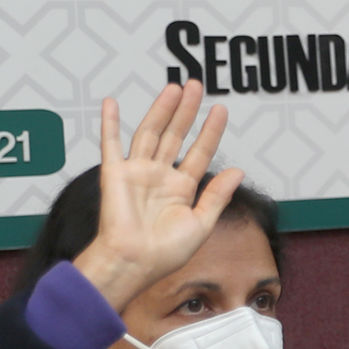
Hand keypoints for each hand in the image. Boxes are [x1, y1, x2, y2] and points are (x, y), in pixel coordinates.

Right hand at [70, 83, 240, 312]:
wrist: (137, 262)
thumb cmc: (166, 252)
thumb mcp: (202, 222)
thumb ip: (218, 195)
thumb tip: (238, 170)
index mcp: (181, 188)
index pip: (200, 152)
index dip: (211, 130)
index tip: (221, 110)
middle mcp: (159, 176)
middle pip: (176, 135)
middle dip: (187, 111)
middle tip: (196, 86)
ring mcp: (137, 172)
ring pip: (151, 132)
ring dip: (162, 109)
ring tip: (175, 88)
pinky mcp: (114, 174)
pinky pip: (110, 144)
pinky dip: (109, 123)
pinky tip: (111, 102)